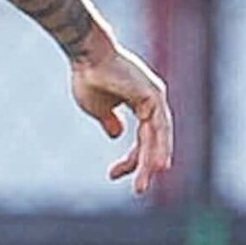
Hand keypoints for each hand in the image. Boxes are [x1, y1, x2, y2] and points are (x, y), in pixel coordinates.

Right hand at [69, 35, 172, 194]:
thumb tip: (117, 135)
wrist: (86, 54)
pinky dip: (159, 146)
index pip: (143, 139)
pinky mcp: (153, 96)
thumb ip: (109, 121)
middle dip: (145, 165)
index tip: (112, 175)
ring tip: (149, 182)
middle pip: (153, 141)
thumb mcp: (98, 107)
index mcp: (142, 103)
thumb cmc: (88, 76)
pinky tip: (159, 164)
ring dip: (153, 161)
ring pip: (158, 137)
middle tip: (139, 190)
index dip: (131, 160)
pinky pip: (158, 127)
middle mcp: (154, 101)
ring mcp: (156, 97)